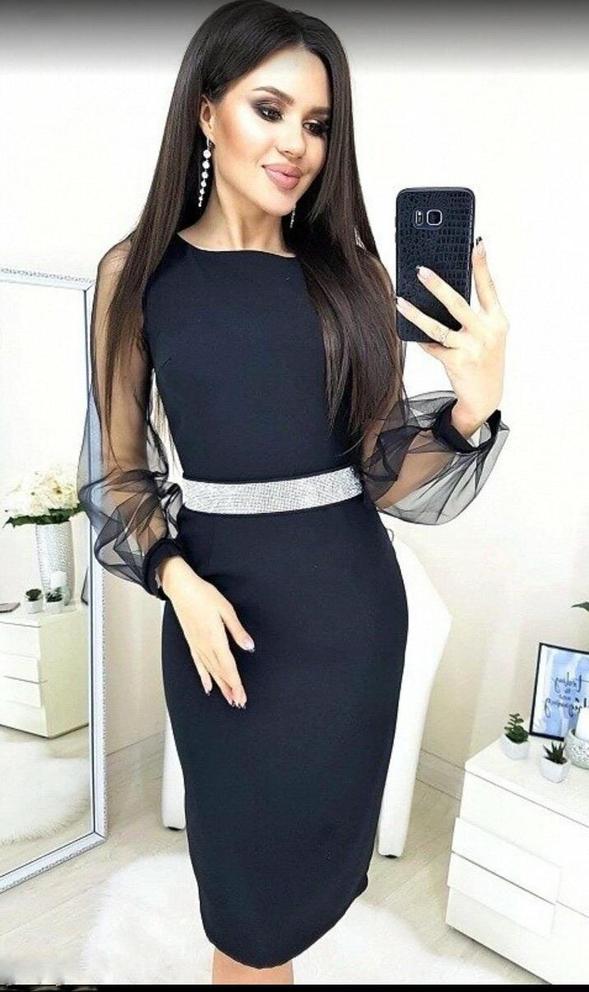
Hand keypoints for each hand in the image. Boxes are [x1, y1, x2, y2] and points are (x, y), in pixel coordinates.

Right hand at [161, 557, 253, 706]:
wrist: (181, 588)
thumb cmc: (203, 595)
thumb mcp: (226, 609)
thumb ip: (237, 630)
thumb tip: (249, 646)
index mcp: (215, 638)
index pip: (228, 666)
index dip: (236, 683)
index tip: (242, 696)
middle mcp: (205, 646)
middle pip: (220, 673)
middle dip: (230, 689)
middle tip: (239, 703)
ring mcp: (197, 646)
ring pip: (210, 671)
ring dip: (220, 686)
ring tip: (229, 698)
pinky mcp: (191, 643)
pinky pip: (198, 664)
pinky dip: (204, 677)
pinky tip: (208, 687)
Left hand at [395, 237, 508, 426]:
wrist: (485, 396)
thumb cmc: (483, 358)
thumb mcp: (488, 334)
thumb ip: (474, 315)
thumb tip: (443, 291)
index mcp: (498, 320)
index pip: (489, 288)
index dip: (482, 265)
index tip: (475, 243)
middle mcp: (487, 333)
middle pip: (458, 303)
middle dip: (437, 285)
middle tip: (420, 270)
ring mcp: (472, 348)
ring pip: (437, 327)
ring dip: (416, 313)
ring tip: (400, 301)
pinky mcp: (457, 362)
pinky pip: (432, 346)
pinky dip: (421, 339)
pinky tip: (409, 331)